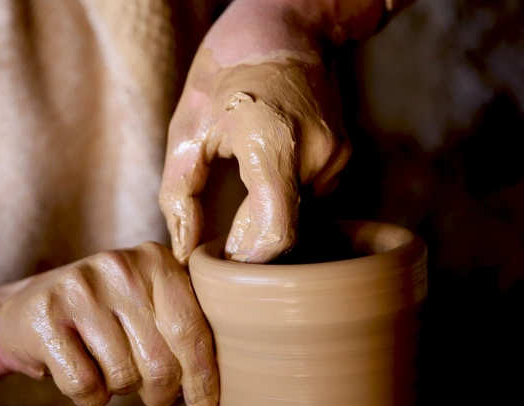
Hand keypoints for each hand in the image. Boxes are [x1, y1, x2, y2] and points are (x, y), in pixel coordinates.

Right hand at [0, 242, 218, 405]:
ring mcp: (78, 288)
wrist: (24, 310)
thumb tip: (222, 378)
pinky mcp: (44, 316)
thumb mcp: (147, 301)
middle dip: (161, 391)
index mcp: (155, 259)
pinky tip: (81, 373)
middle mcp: (119, 266)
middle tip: (153, 393)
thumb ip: (185, 320)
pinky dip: (89, 396)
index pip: (190, 328)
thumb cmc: (103, 314)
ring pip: (123, 376)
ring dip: (120, 390)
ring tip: (108, 368)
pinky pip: (84, 385)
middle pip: (160, 360)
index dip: (202, 375)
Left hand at [159, 46, 350, 263]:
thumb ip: (180, 197)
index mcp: (270, 140)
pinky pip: (310, 195)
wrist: (282, 29)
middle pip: (284, 228)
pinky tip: (269, 161)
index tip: (227, 259)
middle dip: (252, 235)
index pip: (276, 233)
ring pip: (299, 214)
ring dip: (269, 209)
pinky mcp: (343, 154)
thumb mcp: (186, 130)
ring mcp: (334, 153)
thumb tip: (186, 253)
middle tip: (225, 216)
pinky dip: (286, 192)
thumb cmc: (224, 74)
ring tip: (247, 169)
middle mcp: (312, 151)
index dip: (251, 258)